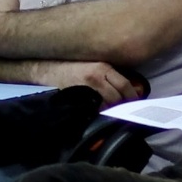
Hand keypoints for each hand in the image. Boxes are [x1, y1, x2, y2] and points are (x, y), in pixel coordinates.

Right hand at [25, 61, 145, 104]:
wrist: (45, 70)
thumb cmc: (69, 68)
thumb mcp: (91, 66)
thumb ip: (107, 75)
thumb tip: (127, 90)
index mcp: (101, 68)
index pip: (125, 85)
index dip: (133, 96)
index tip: (136, 102)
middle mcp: (96, 77)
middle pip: (118, 97)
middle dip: (124, 106)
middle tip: (127, 111)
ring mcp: (86, 90)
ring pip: (108, 105)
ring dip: (113, 111)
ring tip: (115, 115)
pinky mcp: (76, 99)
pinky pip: (93, 111)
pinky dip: (99, 114)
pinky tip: (100, 116)